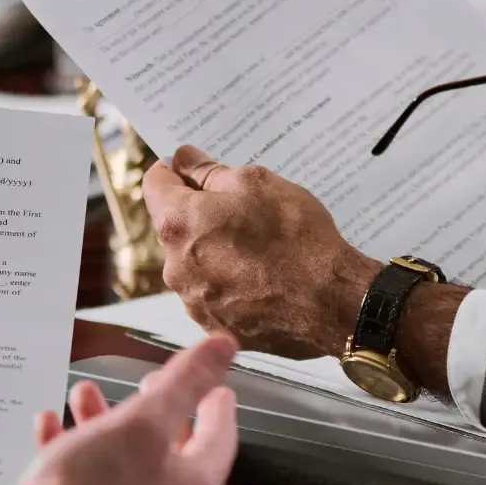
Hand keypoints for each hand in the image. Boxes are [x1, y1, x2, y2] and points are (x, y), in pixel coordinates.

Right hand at [5, 335, 237, 484]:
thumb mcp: (142, 421)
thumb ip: (186, 382)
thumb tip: (226, 344)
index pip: (219, 439)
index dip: (216, 404)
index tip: (215, 383)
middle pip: (168, 451)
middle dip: (152, 408)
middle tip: (144, 383)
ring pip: (124, 465)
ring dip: (105, 423)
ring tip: (81, 393)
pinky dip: (74, 454)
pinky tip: (46, 425)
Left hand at [141, 146, 378, 359]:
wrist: (330, 300)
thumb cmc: (295, 236)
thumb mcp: (258, 184)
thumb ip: (210, 171)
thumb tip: (183, 159)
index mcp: (179, 223)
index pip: (155, 185)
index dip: (173, 171)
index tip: (192, 167)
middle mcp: (175, 266)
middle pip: (175, 228)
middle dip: (200, 214)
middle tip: (242, 209)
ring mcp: (194, 301)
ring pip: (195, 263)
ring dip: (215, 251)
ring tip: (259, 249)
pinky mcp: (216, 326)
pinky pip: (213, 295)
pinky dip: (229, 283)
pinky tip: (262, 278)